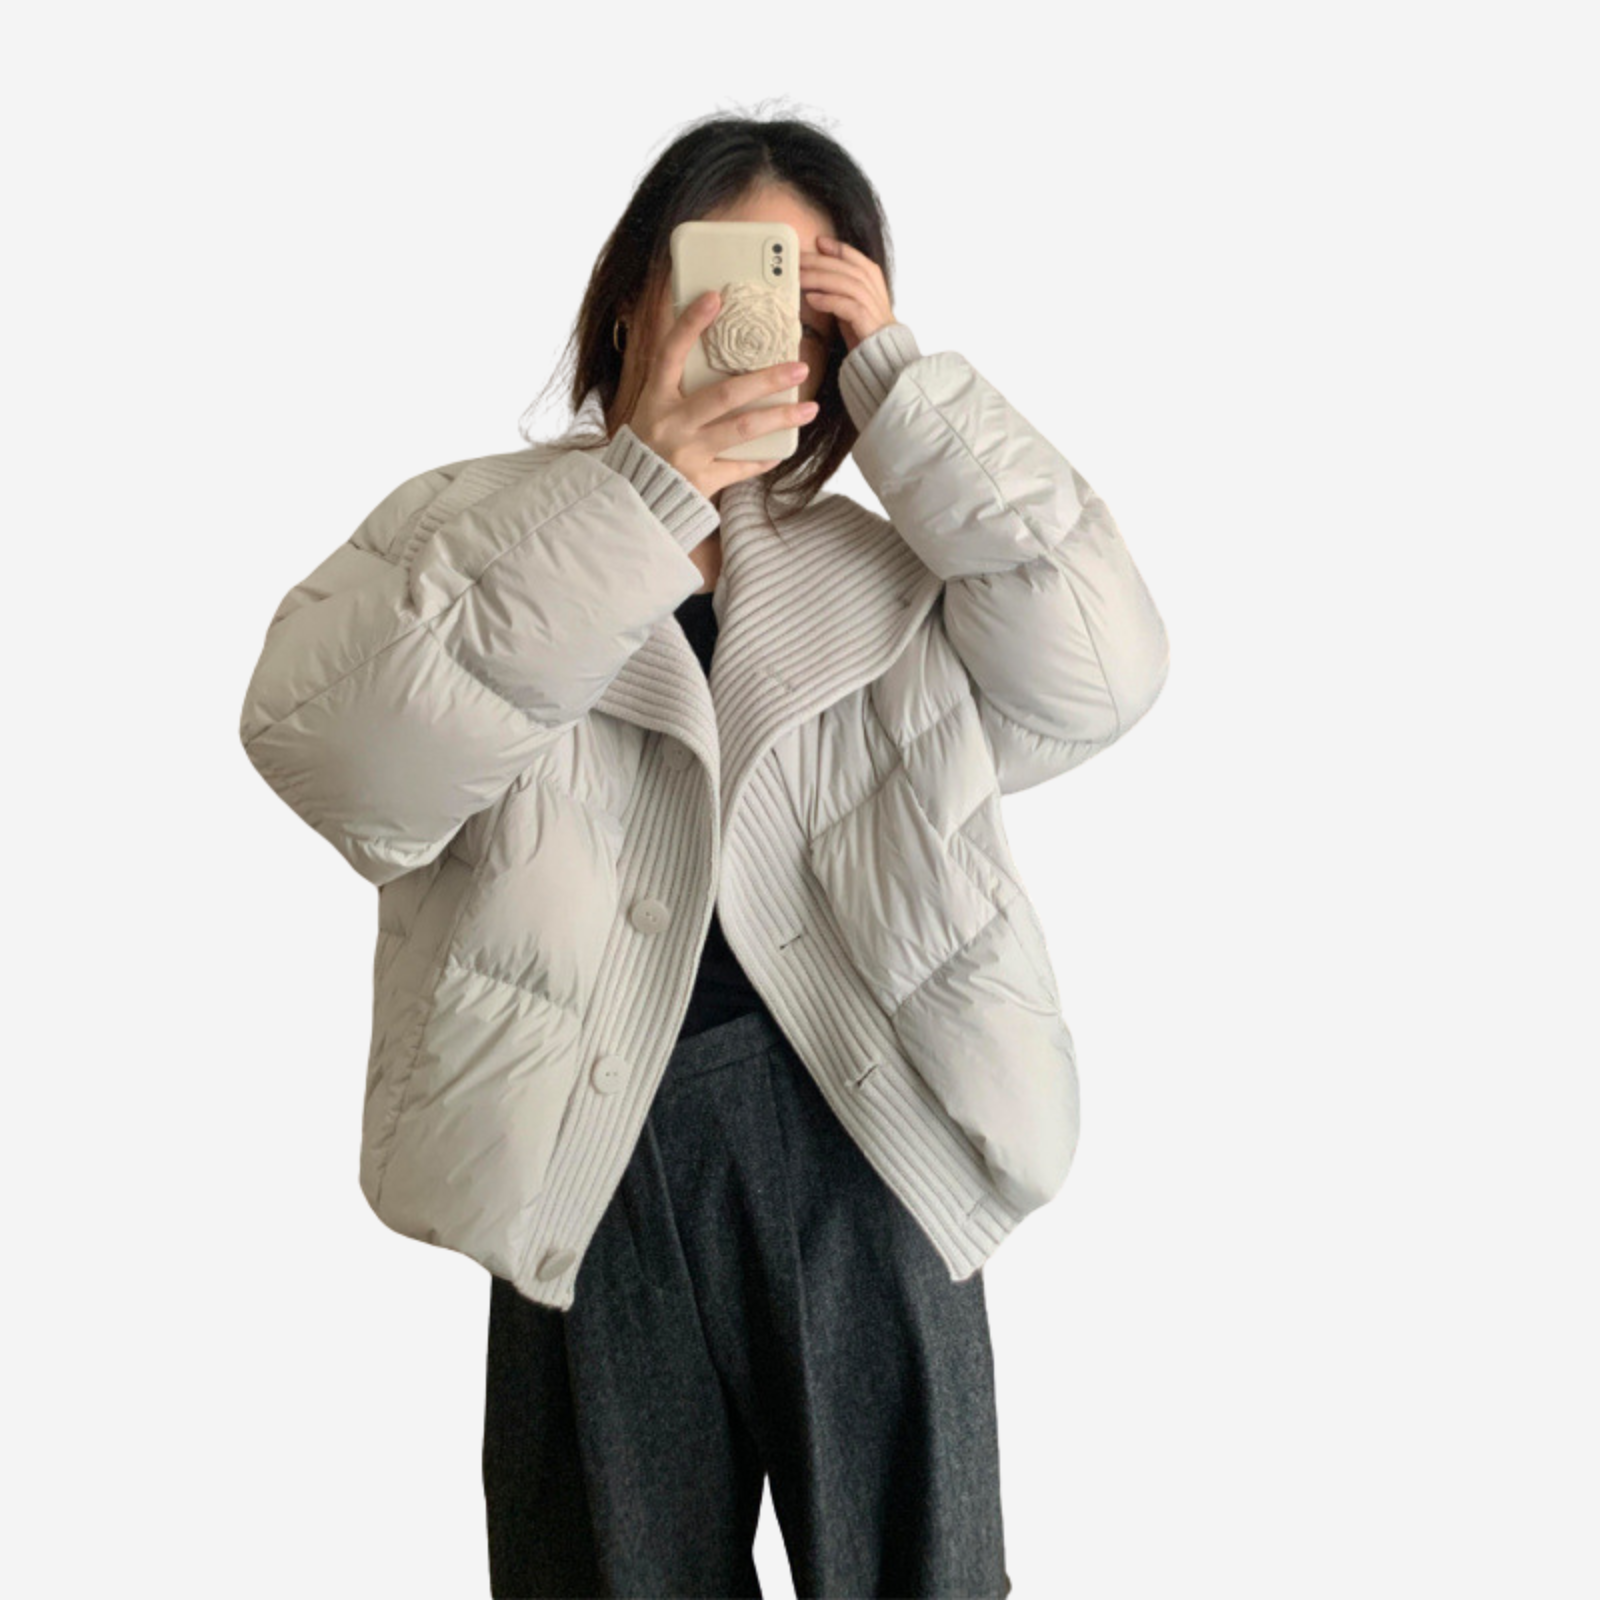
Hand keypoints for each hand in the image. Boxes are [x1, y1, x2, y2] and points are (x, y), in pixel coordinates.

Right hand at [623, 290, 819, 501]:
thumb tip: (707, 338)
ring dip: (779, 418)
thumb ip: (678, 381)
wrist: (635, 497)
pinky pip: (741, 468)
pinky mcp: (701, 481)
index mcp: (655, 398)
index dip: (690, 324)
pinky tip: (783, 449)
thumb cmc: (649, 443)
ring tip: (810, 409)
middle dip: (766, 379)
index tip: (715, 297)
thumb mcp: (654, 407)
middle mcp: (670, 423)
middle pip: (725, 394)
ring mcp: (687, 453)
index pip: (670, 352)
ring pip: (742, 430)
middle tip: (799, 367)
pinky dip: (763, 459)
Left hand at [799, 237, 896, 353]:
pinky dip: (827, 300)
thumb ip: (840, 291)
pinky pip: (845, 305)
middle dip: (819, 261)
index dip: (836, 248)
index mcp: (873, 281)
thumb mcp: (852, 305)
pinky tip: (811, 300)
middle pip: (844, 267)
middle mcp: (874, 288)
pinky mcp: (867, 321)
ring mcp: (872, 304)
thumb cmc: (865, 331)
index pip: (854, 257)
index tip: (818, 242)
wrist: (884, 357)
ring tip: (799, 279)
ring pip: (844, 282)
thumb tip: (816, 280)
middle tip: (797, 260)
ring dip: (819, 279)